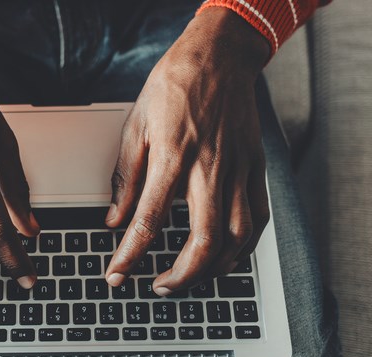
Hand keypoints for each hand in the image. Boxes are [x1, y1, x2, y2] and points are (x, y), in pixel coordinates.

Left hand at [105, 8, 270, 294]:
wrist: (220, 55)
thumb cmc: (175, 85)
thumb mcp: (136, 126)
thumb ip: (125, 178)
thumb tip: (114, 219)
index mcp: (173, 157)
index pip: (149, 221)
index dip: (130, 256)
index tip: (116, 275)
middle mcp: (210, 169)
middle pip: (203, 242)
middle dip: (180, 276)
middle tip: (158, 286)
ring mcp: (239, 170)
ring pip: (236, 238)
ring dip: (211, 269)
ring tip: (189, 277)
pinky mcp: (256, 168)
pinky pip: (257, 219)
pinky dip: (243, 247)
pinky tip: (225, 255)